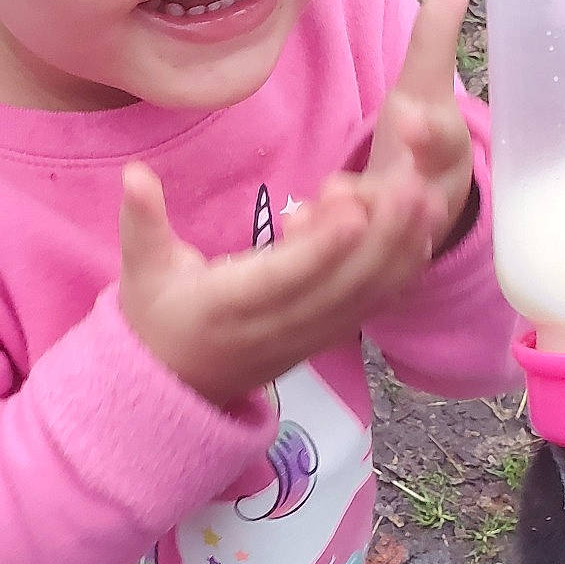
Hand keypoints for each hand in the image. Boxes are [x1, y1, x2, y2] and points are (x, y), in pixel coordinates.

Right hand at [118, 0, 476, 408]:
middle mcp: (277, 327)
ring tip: (430, 196)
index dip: (321, 246)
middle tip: (411, 183)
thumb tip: (134, 175)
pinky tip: (427, 228)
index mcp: (230, 307)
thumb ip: (142, 222)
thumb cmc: (157, 319)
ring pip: (366, 297)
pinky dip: (403, 269)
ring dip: (402, 250)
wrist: (174, 388)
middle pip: (340, 286)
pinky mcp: (327, 335)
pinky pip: (372, 304)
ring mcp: (308, 336)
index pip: (284, 277)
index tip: (353, 205)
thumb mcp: (140, 271)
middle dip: (382, 237)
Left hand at [310, 0, 477, 256]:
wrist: (419, 207)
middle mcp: (428, 202)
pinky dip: (324, 243)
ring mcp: (399, 239)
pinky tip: (295, 226)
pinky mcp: (368, 263)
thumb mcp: (426, 90)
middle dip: (388, 197)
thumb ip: (434, 42)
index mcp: (446, 155)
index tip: (409, 115)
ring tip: (326, 198)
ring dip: (354, 223)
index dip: (429, 134)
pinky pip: (349, 259)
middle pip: (416, 203)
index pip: (445, 144)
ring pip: (382, 239)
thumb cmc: (421, 140)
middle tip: (353, 185)